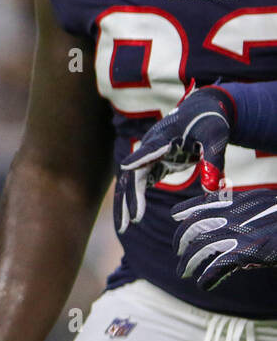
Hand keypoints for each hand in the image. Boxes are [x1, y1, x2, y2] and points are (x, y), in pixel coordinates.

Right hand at [116, 87, 232, 231]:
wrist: (203, 112)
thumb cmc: (210, 123)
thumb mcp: (216, 138)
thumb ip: (214, 161)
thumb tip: (211, 190)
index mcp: (164, 137)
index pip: (148, 150)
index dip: (138, 160)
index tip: (127, 170)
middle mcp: (150, 148)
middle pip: (132, 174)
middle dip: (127, 199)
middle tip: (127, 224)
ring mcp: (149, 156)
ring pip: (131, 182)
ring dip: (126, 204)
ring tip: (124, 228)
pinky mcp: (154, 164)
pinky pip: (139, 184)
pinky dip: (134, 200)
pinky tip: (133, 216)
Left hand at [172, 189, 276, 290]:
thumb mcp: (274, 214)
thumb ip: (255, 225)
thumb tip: (241, 256)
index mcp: (248, 200)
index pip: (209, 201)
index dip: (189, 208)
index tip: (176, 216)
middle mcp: (241, 212)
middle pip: (198, 223)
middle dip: (182, 238)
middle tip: (178, 253)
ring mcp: (244, 231)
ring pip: (202, 245)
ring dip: (189, 261)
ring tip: (184, 272)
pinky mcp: (250, 250)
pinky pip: (218, 264)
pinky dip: (208, 276)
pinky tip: (203, 284)